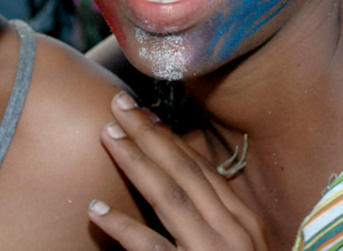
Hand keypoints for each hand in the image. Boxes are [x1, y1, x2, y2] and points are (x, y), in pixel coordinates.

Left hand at [89, 92, 266, 250]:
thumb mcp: (243, 246)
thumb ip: (219, 218)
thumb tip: (187, 183)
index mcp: (244, 220)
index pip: (202, 170)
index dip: (169, 139)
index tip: (143, 114)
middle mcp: (233, 231)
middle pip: (185, 172)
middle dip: (150, 136)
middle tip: (117, 106)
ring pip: (170, 199)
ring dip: (137, 164)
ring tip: (107, 137)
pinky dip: (124, 229)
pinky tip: (97, 211)